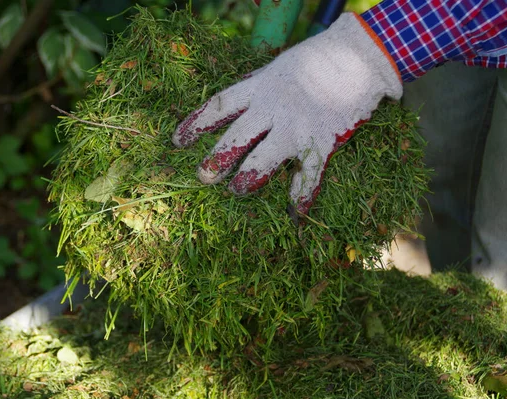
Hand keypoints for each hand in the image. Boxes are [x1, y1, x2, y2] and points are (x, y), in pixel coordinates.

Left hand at [172, 13, 402, 212]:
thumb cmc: (314, 61)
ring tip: (237, 190)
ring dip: (250, 177)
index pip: (219, 107)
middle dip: (217, 159)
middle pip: (237, 137)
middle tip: (203, 177)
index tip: (178, 141)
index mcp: (259, 89)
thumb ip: (253, 88)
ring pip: (266, 158)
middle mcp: (273, 109)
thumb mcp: (275, 69)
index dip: (196, 124)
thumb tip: (230, 105)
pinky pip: (310, 174)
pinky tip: (296, 213)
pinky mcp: (322, 141)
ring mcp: (297, 127)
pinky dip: (303, 195)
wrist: (359, 56)